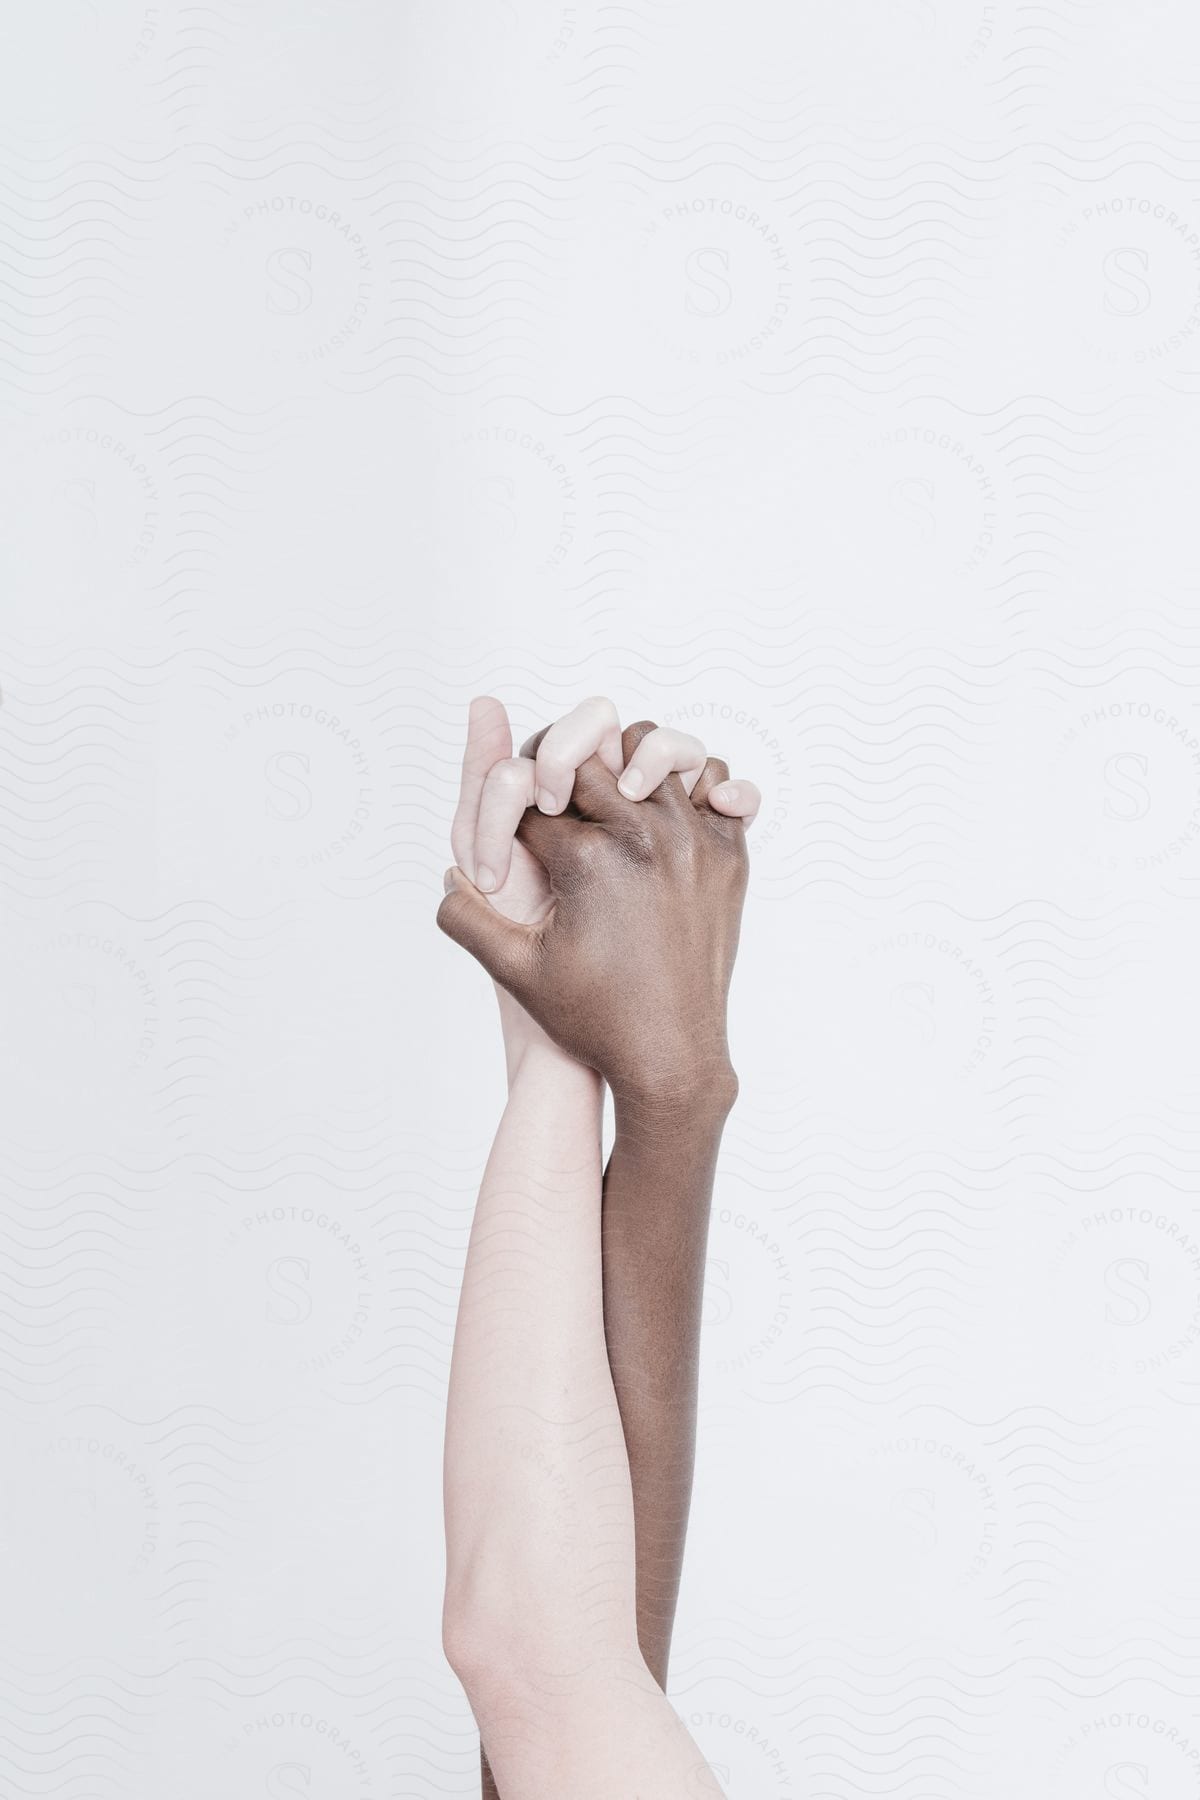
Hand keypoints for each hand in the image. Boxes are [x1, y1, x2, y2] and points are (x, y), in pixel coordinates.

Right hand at [439, 720, 752, 1104]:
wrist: (672, 1057)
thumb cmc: (593, 1017)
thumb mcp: (514, 971)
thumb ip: (466, 917)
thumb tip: (449, 872)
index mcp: (589, 861)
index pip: (527, 796)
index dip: (505, 817)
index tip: (511, 852)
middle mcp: (646, 838)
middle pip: (585, 756)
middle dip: (557, 775)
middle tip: (552, 810)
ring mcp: (694, 840)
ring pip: (649, 748)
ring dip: (618, 766)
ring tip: (605, 802)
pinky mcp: (729, 853)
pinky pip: (713, 779)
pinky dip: (687, 781)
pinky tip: (659, 808)